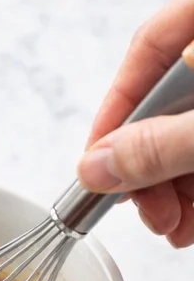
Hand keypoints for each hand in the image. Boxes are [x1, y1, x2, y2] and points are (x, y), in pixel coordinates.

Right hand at [78, 0, 193, 246]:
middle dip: (152, 168)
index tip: (98, 170)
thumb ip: (157, 146)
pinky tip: (193, 219)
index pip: (146, 52)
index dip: (116, 115)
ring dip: (176, 189)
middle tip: (147, 215)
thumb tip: (96, 167)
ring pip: (191, 132)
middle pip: (168, 102)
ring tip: (174, 229)